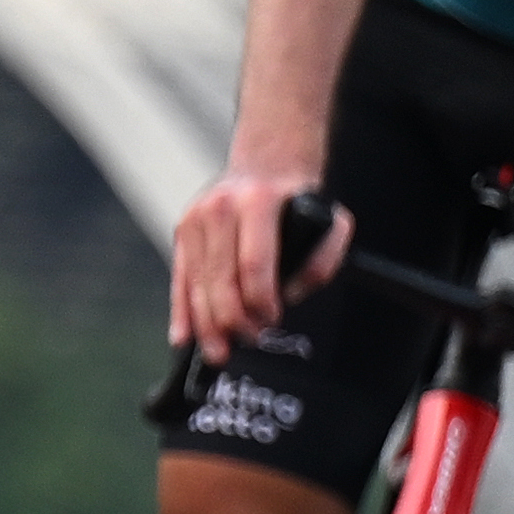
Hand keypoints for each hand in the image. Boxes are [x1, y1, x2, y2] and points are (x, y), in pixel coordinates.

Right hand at [173, 170, 344, 359]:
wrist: (266, 161)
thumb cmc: (301, 198)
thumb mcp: (332, 220)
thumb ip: (322, 260)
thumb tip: (290, 295)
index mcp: (257, 202)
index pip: (253, 263)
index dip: (261, 299)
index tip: (272, 321)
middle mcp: (219, 208)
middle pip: (221, 278)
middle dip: (233, 318)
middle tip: (250, 340)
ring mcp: (195, 219)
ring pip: (197, 283)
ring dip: (208, 323)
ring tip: (220, 352)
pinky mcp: (182, 230)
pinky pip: (180, 279)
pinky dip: (182, 311)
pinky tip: (184, 337)